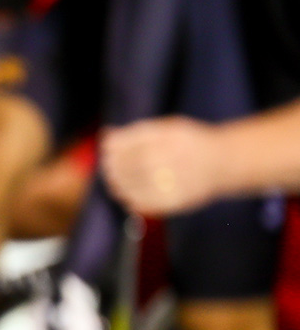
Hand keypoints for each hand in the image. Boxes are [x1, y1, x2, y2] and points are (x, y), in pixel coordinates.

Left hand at [101, 117, 224, 215]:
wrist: (223, 162)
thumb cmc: (189, 142)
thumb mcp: (167, 128)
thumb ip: (135, 132)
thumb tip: (106, 134)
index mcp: (168, 137)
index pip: (128, 144)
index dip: (113, 148)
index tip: (107, 148)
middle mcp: (171, 159)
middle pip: (128, 164)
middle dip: (112, 165)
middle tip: (108, 165)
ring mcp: (173, 182)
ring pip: (132, 184)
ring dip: (117, 182)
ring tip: (114, 179)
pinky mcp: (174, 201)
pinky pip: (143, 202)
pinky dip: (129, 198)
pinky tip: (125, 193)